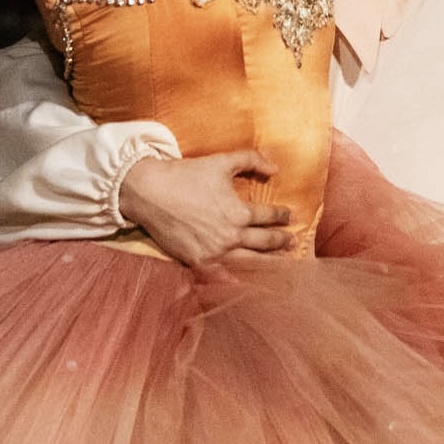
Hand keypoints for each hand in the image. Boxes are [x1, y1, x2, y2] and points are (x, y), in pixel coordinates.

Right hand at [118, 150, 293, 266]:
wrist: (151, 193)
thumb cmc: (187, 175)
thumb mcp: (222, 161)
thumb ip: (252, 160)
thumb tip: (276, 169)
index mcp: (238, 212)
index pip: (269, 217)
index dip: (282, 216)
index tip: (289, 216)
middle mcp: (230, 237)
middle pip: (265, 244)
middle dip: (282, 242)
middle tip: (292, 242)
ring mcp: (214, 254)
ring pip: (251, 265)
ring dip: (269, 265)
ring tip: (281, 265)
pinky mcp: (198, 264)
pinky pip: (226, 277)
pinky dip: (241, 281)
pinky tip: (250, 283)